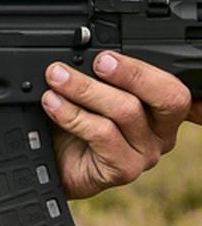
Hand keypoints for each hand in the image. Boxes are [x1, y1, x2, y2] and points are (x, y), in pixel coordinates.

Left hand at [41, 53, 199, 199]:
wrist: (56, 169)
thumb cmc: (74, 133)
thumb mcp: (88, 99)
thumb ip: (97, 79)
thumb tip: (78, 56)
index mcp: (161, 110)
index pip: (172, 85)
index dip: (146, 69)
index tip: (107, 56)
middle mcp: (161, 132)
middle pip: (166, 96)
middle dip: (129, 73)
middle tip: (95, 62)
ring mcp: (146, 153)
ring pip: (127, 111)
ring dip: (86, 90)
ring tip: (57, 80)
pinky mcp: (125, 168)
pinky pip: (102, 134)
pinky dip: (74, 115)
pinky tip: (54, 106)